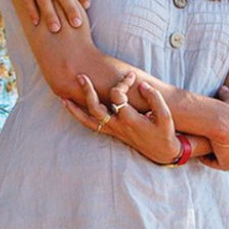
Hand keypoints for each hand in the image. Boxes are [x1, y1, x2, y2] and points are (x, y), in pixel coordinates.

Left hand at [63, 73, 180, 165]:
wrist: (161, 152)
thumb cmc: (164, 133)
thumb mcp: (166, 116)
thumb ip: (154, 98)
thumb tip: (141, 84)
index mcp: (130, 120)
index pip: (118, 96)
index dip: (123, 82)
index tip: (132, 76)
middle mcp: (117, 125)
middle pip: (96, 108)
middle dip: (87, 91)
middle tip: (80, 76)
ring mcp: (113, 130)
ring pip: (88, 119)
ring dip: (75, 108)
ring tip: (62, 96)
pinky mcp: (112, 132)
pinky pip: (90, 125)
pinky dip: (79, 116)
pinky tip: (70, 107)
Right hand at [200, 86, 228, 171]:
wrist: (222, 120)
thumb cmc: (226, 109)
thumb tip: (223, 89)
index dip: (225, 141)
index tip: (215, 135)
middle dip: (221, 151)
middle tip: (208, 142)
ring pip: (224, 160)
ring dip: (215, 155)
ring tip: (204, 146)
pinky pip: (218, 165)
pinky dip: (209, 160)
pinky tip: (202, 152)